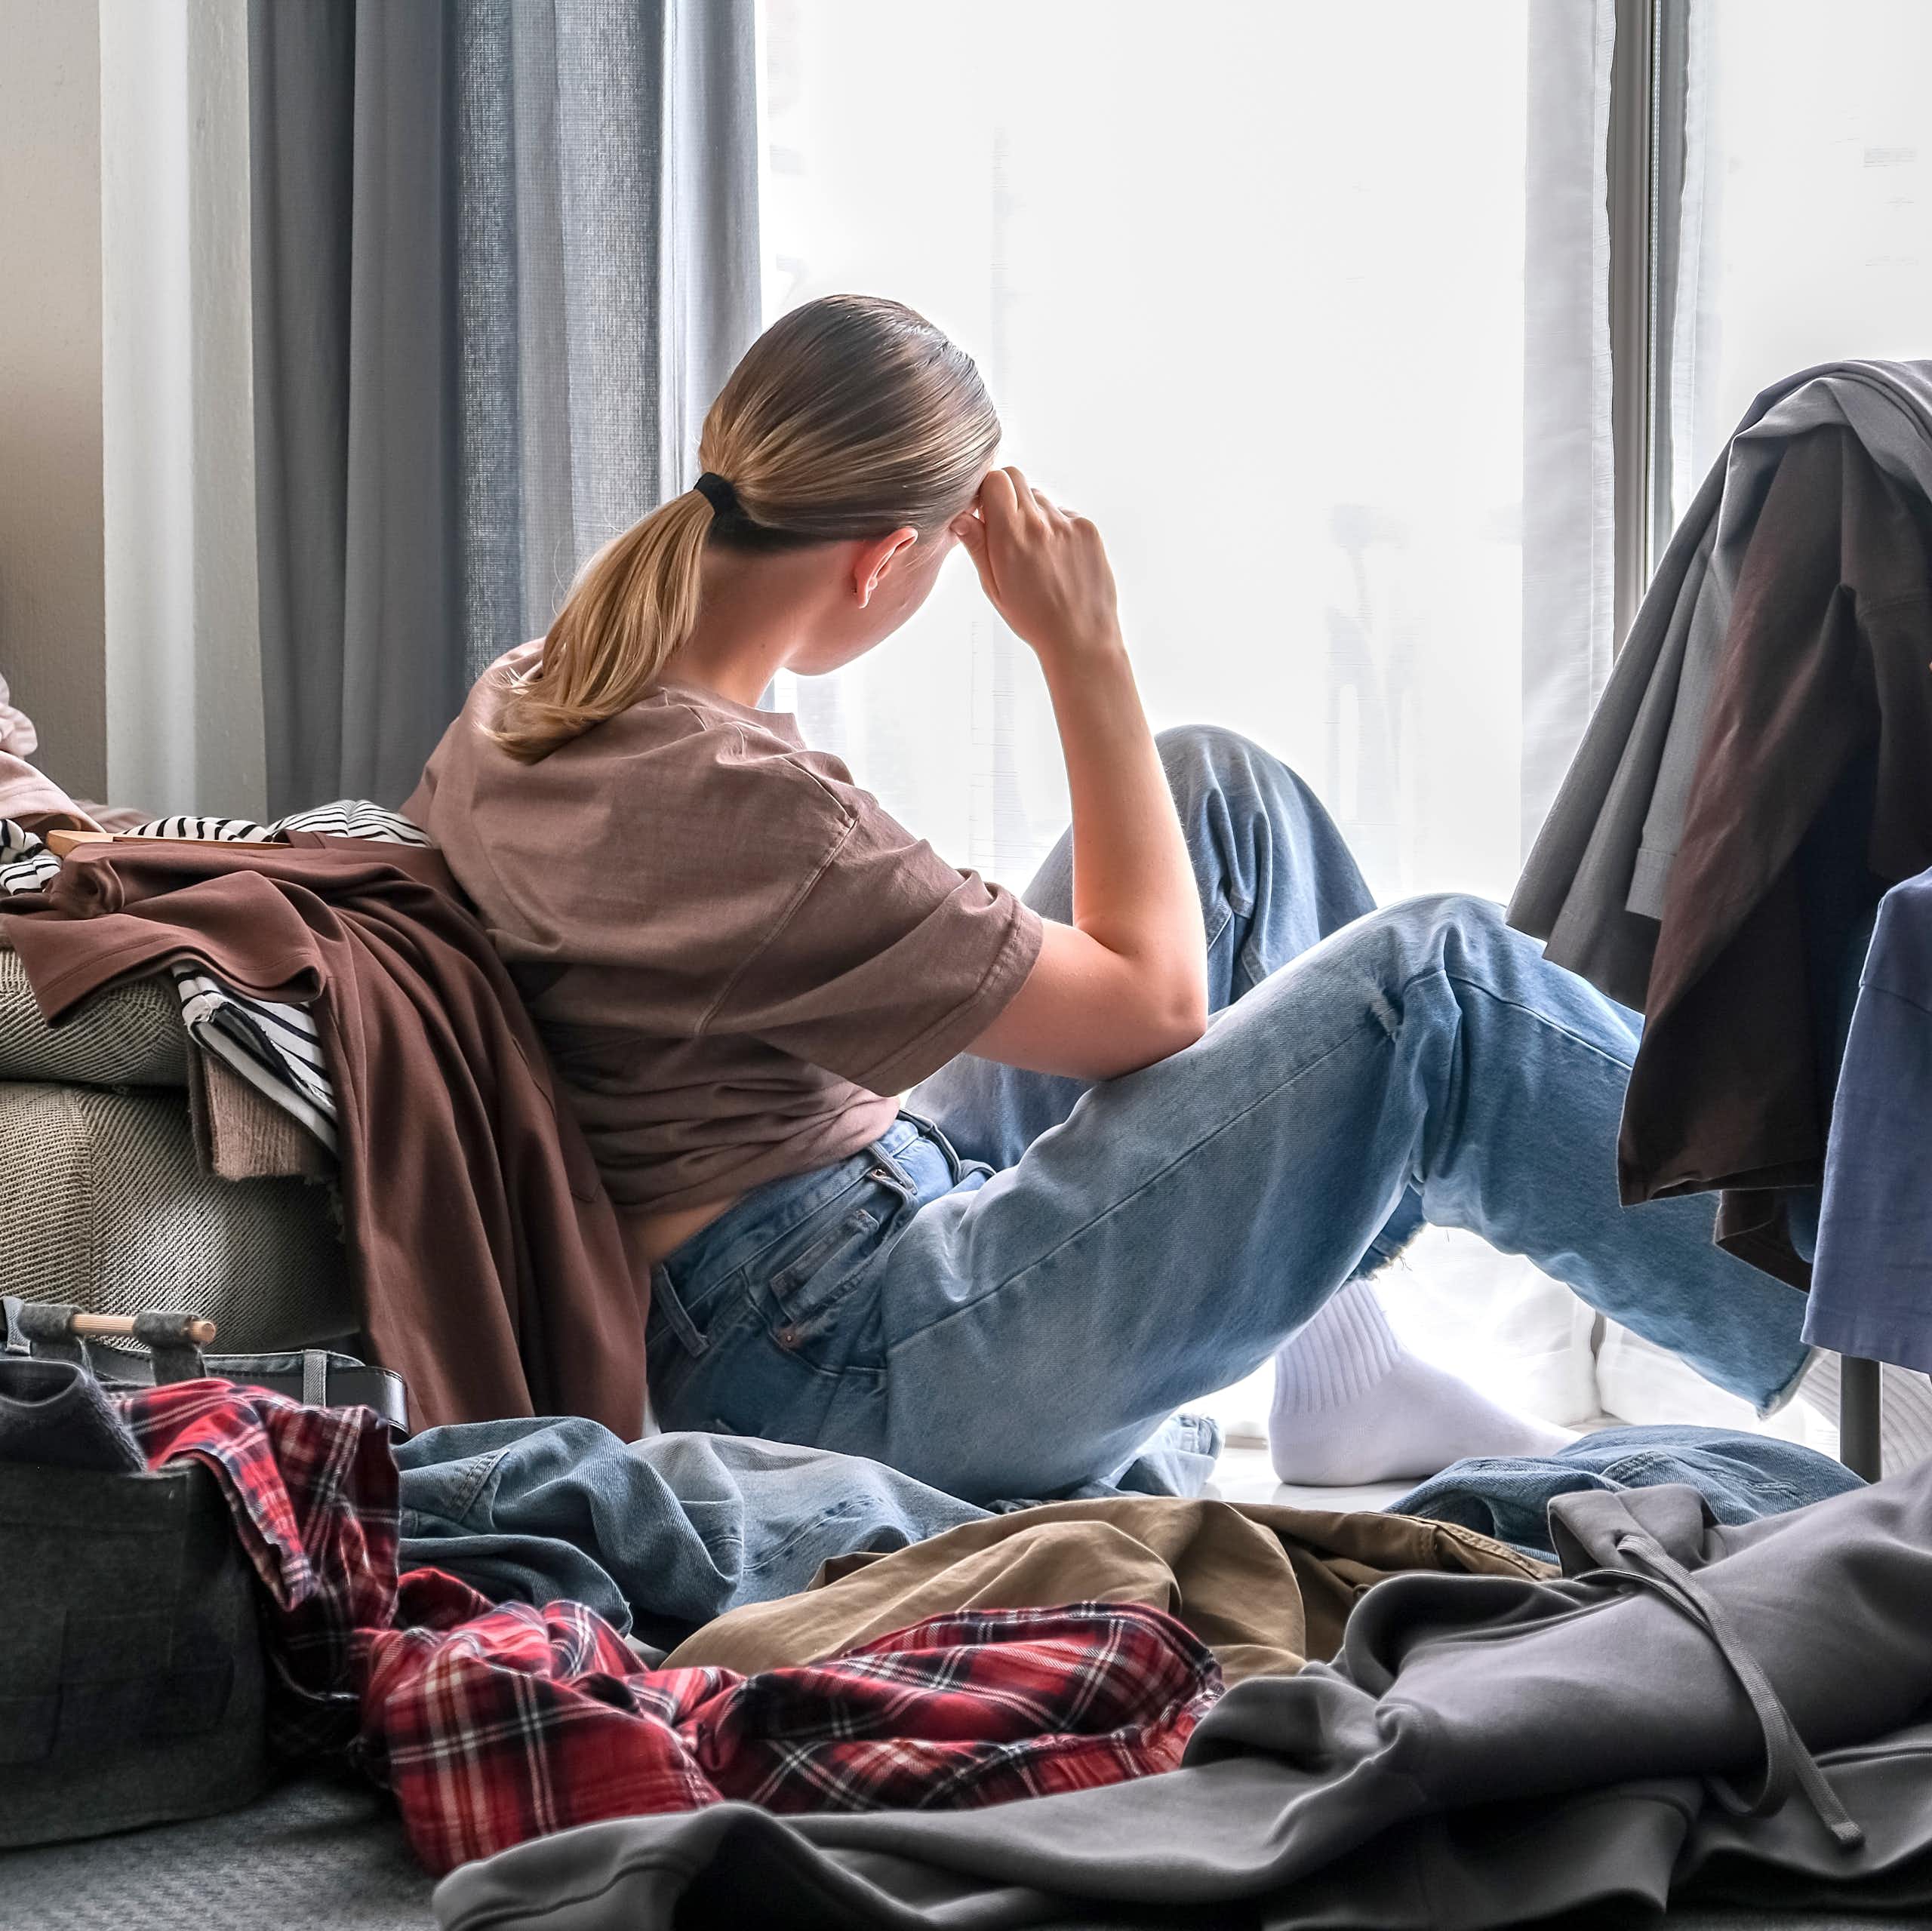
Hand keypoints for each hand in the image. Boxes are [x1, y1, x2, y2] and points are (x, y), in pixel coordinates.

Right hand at [950, 468, 1122, 663]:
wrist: (1080, 638)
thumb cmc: (1033, 619)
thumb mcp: (994, 587)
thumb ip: (977, 546)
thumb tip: (960, 517)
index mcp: (1010, 537)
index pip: (995, 479)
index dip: (986, 490)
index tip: (984, 511)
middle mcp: (1040, 523)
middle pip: (1016, 478)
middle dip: (1006, 494)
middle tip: (1006, 528)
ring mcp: (1067, 524)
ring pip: (1041, 499)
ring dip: (1033, 515)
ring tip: (1036, 554)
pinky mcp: (1088, 529)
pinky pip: (1065, 515)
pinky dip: (1057, 528)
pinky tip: (1058, 560)